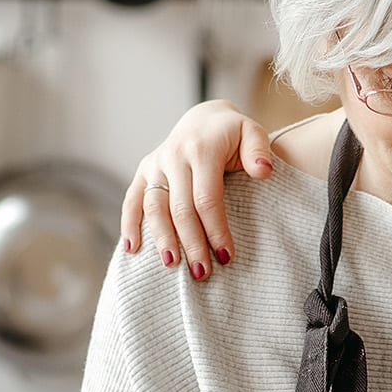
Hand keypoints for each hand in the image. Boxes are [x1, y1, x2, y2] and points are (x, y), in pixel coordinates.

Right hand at [119, 100, 273, 277]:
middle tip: (202, 273)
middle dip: (191, 243)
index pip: (206, 198)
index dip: (215, 230)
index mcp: (201, 150)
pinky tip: (132, 249)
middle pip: (180, 209)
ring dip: (162, 239)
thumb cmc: (232, 135)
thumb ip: (259, 152)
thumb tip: (263, 172)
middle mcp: (174, 156)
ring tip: (171, 266)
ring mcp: (155, 164)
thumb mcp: (252, 133)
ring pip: (154, 207)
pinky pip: (132, 200)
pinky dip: (129, 224)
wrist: (204, 118)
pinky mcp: (143, 171)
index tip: (225, 257)